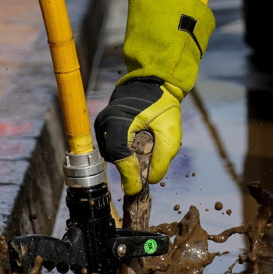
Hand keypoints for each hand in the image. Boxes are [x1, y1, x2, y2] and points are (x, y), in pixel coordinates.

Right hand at [94, 77, 181, 195]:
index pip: (120, 155)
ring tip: (148, 149)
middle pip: (116, 157)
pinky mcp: (105, 128)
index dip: (129, 175)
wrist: (152, 83)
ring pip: (115, 154)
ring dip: (131, 159)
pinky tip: (141, 144)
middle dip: (132, 167)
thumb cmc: (162, 103)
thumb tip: (150, 180)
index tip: (137, 190)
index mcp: (119, 121)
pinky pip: (115, 148)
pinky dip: (128, 152)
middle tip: (150, 169)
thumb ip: (162, 158)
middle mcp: (105, 123)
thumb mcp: (170, 131)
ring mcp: (102, 125)